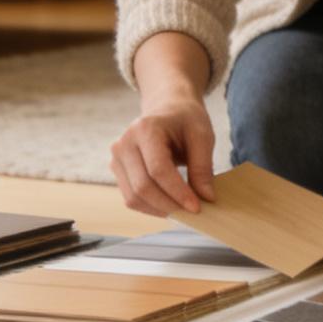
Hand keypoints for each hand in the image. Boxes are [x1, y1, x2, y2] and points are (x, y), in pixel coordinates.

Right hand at [110, 95, 216, 217]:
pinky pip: (131, 198)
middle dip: (169, 205)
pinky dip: (151, 207)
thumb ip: (203, 166)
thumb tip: (205, 198)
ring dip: (159, 210)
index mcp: (145, 129)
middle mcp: (124, 143)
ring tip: (183, 210)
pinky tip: (170, 204)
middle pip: (143, 187)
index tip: (197, 207)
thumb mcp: (202, 135)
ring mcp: (117, 158)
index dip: (178, 192)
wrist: (167, 108)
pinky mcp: (117, 170)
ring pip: (133, 197)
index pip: (158, 170)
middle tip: (193, 213)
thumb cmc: (186, 119)